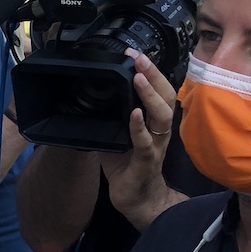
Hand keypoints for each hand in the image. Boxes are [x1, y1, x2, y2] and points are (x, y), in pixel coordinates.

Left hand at [99, 51, 180, 230]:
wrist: (136, 198)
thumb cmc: (127, 165)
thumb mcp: (114, 133)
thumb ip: (107, 115)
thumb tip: (86, 95)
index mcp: (152, 120)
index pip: (157, 89)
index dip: (149, 70)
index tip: (135, 53)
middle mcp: (158, 129)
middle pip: (165, 95)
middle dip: (153, 74)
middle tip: (139, 57)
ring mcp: (155, 144)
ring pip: (161, 116)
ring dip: (149, 95)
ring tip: (139, 78)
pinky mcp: (146, 162)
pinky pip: (146, 143)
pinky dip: (140, 128)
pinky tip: (134, 115)